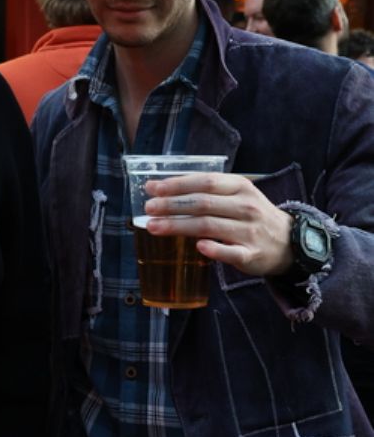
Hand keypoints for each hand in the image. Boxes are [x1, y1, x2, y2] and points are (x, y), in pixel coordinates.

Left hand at [144, 172, 292, 278]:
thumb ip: (207, 191)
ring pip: (209, 226)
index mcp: (240, 187)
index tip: (152, 188)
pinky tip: (197, 247)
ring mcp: (250, 231)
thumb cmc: (252, 216)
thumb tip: (164, 189)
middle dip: (172, 205)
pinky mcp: (251, 254)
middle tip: (148, 209)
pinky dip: (214, 249)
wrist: (289, 243)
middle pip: (202, 203)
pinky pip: (231, 252)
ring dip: (179, 226)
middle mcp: (246, 207)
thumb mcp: (237, 196)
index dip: (177, 184)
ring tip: (154, 227)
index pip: (205, 182)